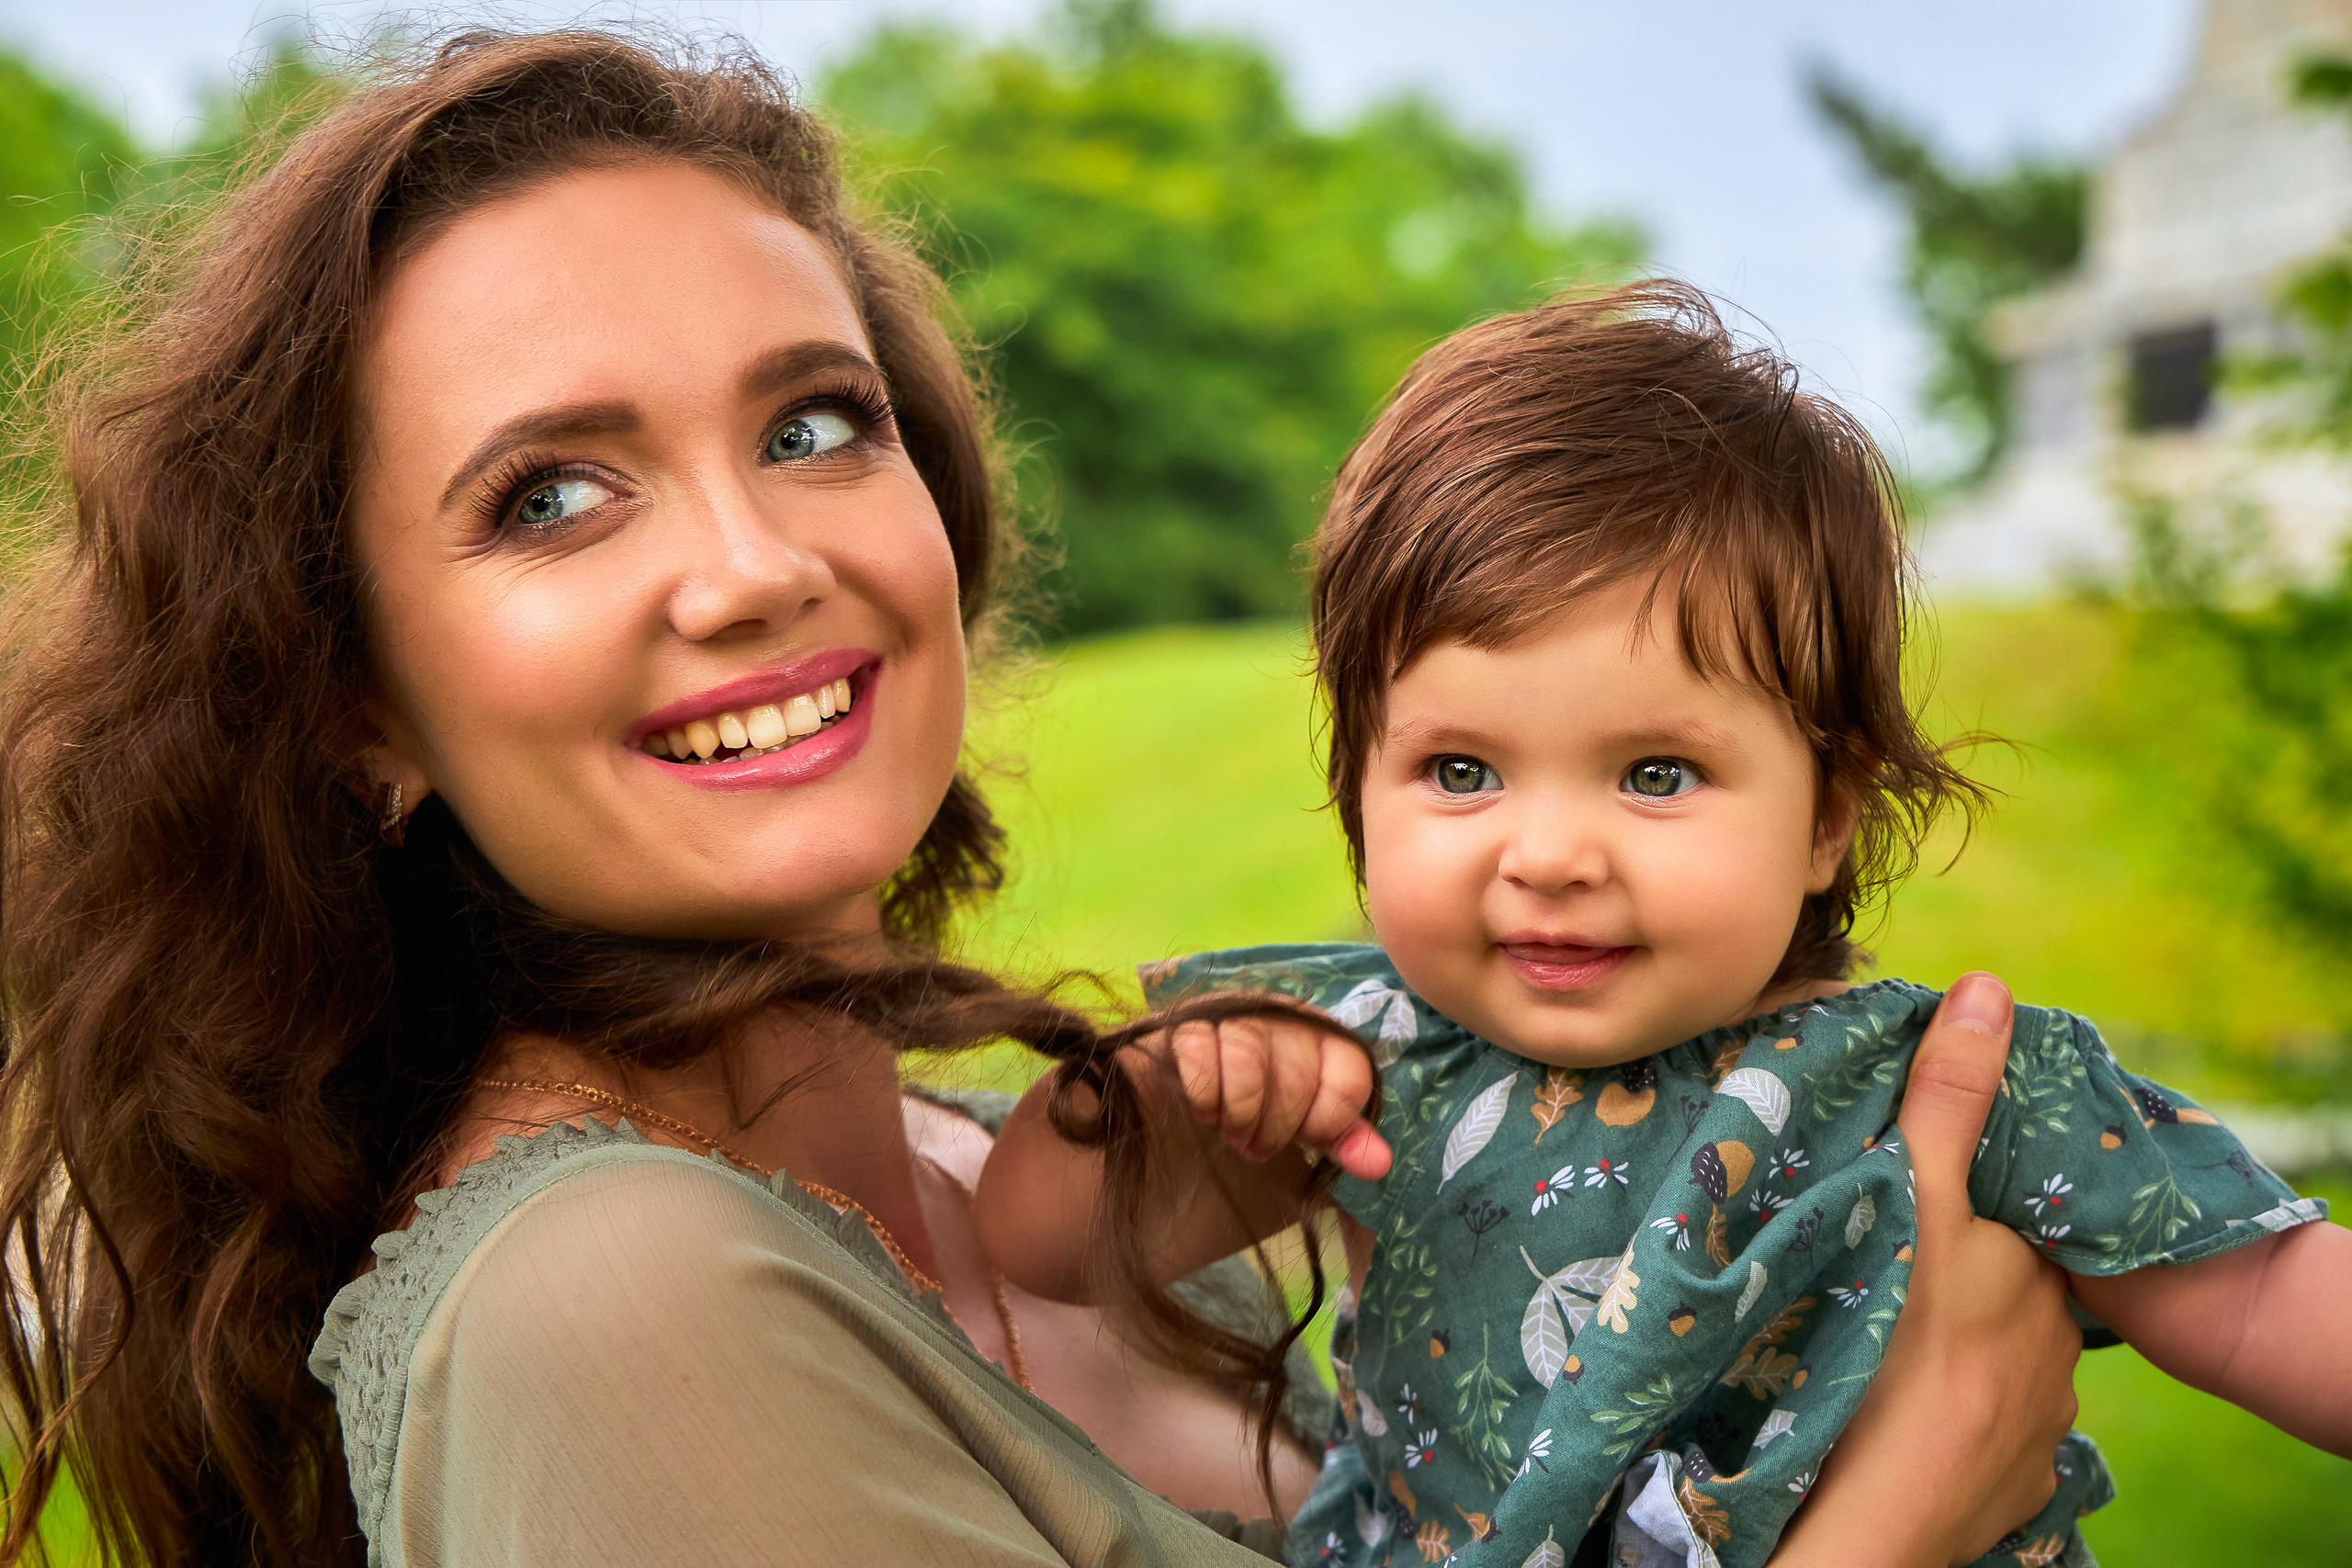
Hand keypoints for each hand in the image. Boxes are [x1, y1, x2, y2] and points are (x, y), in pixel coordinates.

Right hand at [1155, 1004, 1392, 1179]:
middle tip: (1256, 1148)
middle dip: (1276, 1129)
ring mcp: (1235, 1015)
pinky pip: (1199, 1052)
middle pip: (1297, 1076)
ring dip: (1239, 1116)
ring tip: (1231, 1133)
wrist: (1192, 1085)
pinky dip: (1205, 1098)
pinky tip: (1205, 1111)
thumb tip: (1380, 1164)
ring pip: (1247, 1064)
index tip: (1306, 1137)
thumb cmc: (1258, 1103)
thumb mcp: (1305, 1121)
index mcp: (1324, 1037)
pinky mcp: (1188, 1023)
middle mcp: (1284, 1017)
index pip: (1350, 1076)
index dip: (1329, 1121)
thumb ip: (1341, 1138)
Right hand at [1773, 972, 2081, 1567]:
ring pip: (1988, 1363)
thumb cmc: (1885, 1343)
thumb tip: (1988, 987)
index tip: (1901, 1206)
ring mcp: (2038, 1425)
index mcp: (2034, 1277)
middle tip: (1873, 1273)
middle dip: (1949, 1278)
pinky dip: (1944, 1417)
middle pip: (1994, 1290)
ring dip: (1943, 1351)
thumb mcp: (1914, 1201)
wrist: (1871, 1516)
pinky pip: (1980, 1433)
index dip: (1953, 1204)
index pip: (2000, 1220)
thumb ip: (1949, 1099)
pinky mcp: (2010, 1486)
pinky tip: (1892, 1409)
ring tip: (1870, 1340)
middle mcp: (2055, 1350)